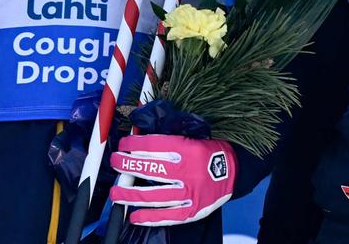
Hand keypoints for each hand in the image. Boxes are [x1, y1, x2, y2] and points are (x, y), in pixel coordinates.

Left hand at [108, 135, 236, 226]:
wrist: (233, 172)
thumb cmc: (208, 153)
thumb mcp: (191, 137)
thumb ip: (168, 136)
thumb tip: (140, 130)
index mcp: (187, 150)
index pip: (153, 146)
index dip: (134, 144)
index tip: (123, 144)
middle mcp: (188, 172)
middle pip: (149, 170)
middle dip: (127, 166)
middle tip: (114, 163)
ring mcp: (190, 194)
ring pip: (154, 196)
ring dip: (131, 195)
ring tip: (115, 194)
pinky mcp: (192, 211)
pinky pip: (167, 216)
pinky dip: (149, 218)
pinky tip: (134, 217)